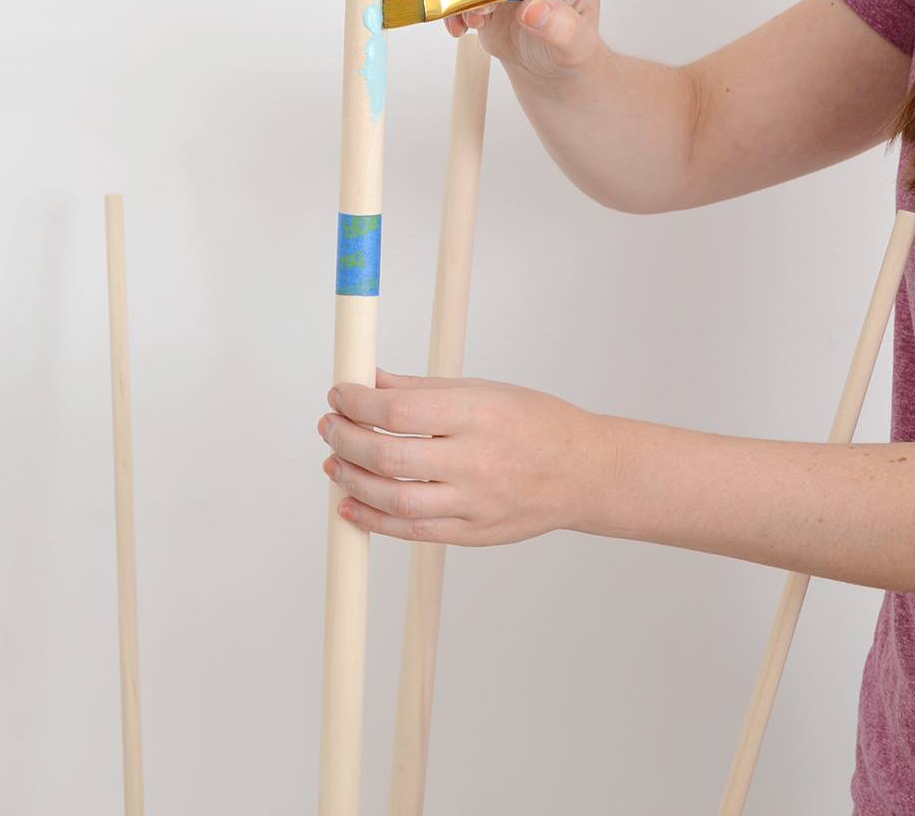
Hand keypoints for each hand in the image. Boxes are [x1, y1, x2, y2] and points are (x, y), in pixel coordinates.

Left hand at [316, 370, 609, 545]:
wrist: (585, 473)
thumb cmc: (536, 423)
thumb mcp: (483, 390)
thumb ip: (421, 389)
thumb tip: (369, 380)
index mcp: (478, 414)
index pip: (398, 412)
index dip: (356, 403)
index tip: (340, 395)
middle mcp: (475, 460)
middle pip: (389, 458)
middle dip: (346, 440)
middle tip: (329, 426)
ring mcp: (474, 502)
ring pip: (395, 500)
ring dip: (352, 481)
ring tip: (334, 462)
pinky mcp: (472, 533)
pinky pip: (412, 531)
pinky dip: (373, 519)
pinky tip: (350, 505)